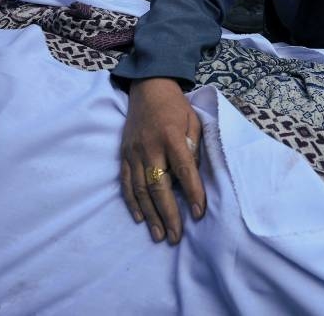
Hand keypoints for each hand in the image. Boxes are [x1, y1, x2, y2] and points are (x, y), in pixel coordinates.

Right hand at [120, 78, 204, 244]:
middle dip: (168, 214)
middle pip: (159, 186)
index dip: (192, 192)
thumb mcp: (193, 120)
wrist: (148, 87)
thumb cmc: (175, 106)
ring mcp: (134, 152)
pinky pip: (126, 182)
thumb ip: (194, 147)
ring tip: (158, 234)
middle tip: (175, 236)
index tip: (199, 213)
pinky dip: (132, 202)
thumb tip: (193, 175)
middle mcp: (150, 146)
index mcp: (171, 137)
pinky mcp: (124, 154)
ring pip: (140, 189)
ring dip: (150, 214)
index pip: (183, 169)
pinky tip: (139, 218)